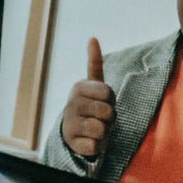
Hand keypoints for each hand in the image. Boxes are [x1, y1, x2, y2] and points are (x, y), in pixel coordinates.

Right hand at [60, 37, 114, 157]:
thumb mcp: (93, 85)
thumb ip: (94, 63)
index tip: (103, 100)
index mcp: (79, 87)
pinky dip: (98, 145)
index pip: (109, 93)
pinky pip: (97, 145)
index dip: (111, 100)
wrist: (73, 132)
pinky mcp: (73, 143)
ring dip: (105, 132)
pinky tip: (88, 140)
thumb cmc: (90, 105)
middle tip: (100, 117)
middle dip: (110, 117)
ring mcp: (70, 124)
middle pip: (108, 112)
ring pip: (103, 129)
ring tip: (95, 128)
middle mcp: (72, 104)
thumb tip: (92, 37)